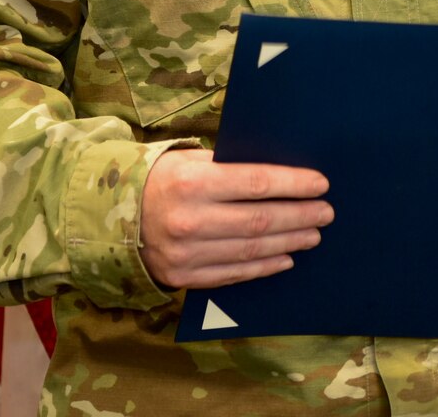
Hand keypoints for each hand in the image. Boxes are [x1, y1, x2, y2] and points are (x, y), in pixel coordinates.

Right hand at [141, 151, 331, 290]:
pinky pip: (233, 273)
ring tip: (312, 234)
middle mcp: (189, 220)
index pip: (255, 183)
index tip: (320, 184)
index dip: (292, 185)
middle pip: (259, 220)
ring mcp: (186, 253)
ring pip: (250, 249)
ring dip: (288, 242)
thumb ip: (228, 167)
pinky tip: (285, 258)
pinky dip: (263, 266)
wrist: (111, 215)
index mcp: (192, 183)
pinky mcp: (184, 276)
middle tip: (326, 212)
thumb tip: (278, 173)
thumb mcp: (188, 160)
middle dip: (299, 216)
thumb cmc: (159, 179)